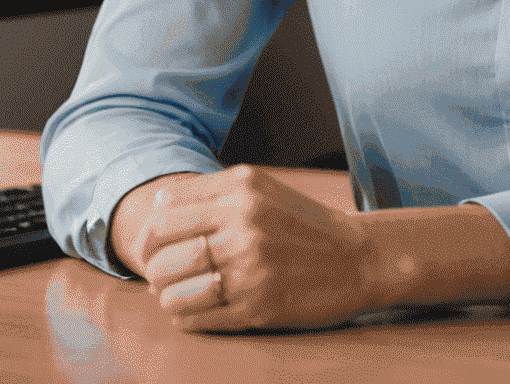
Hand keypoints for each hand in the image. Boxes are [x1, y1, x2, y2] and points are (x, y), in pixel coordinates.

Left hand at [119, 164, 377, 331]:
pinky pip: (193, 319)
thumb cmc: (302, 224)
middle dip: (155, 269)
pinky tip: (203, 308)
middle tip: (168, 275)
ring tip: (185, 293)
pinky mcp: (256, 307)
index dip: (151, 234)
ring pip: (170, 291)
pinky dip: (187, 317)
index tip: (160, 246)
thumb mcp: (261, 189)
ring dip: (169, 296)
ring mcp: (249, 268)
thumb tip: (154, 206)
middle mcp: (244, 224)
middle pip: (159, 254)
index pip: (161, 212)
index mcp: (242, 189)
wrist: (358, 258)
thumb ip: (212, 191)